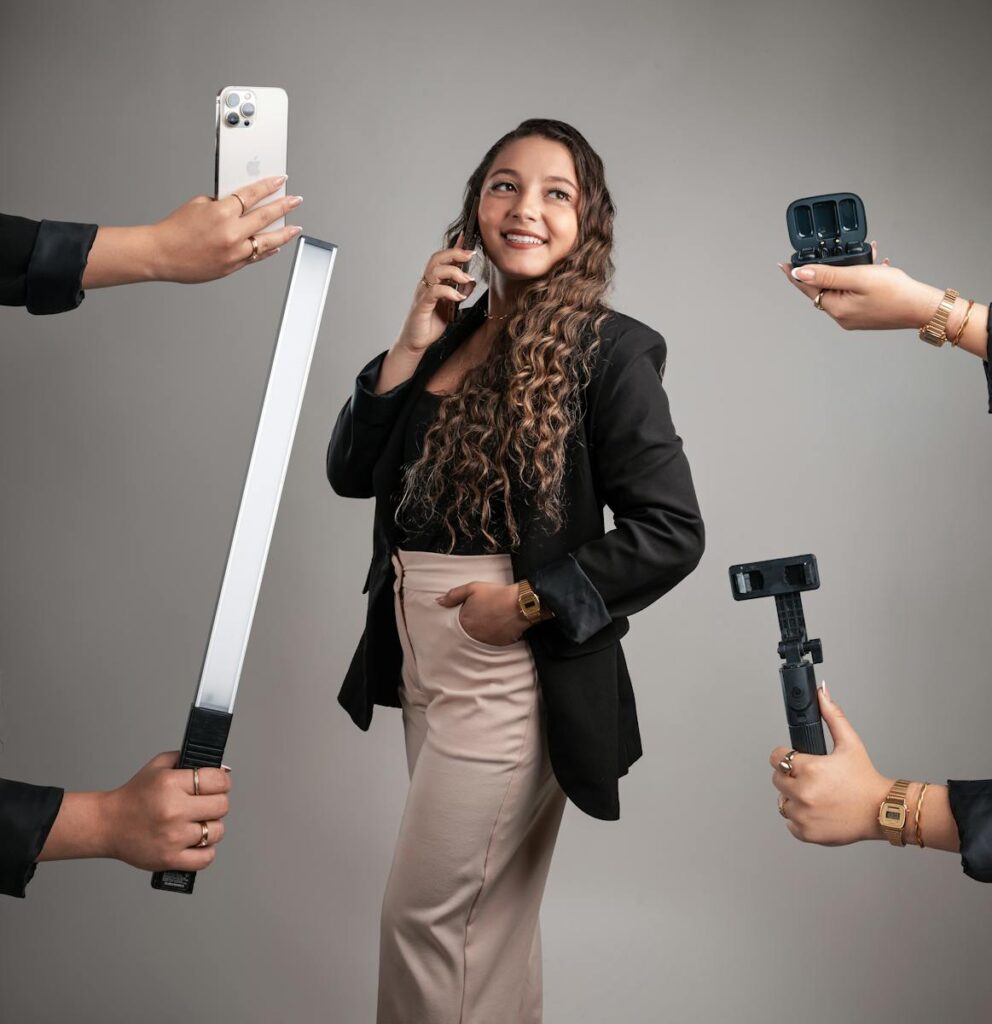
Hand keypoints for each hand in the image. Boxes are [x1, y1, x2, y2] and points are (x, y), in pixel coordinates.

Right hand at [39, 751, 231, 871]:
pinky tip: (196, 842)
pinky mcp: (170, 859)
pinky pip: (206, 858)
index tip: (219, 784)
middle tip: (207, 804)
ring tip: (197, 823)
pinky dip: (206, 851)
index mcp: (171, 784)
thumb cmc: (134, 795)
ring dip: (211, 827)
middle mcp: (174, 810)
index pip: (218, 781)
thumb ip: (188, 760)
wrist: (107, 824)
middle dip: (218, 803)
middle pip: (222, 806)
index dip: (223, 781)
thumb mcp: (158, 766)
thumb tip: (222, 769)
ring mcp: (173, 837)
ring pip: (216, 832)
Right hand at [81, 176, 302, 287]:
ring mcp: (234, 252)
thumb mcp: (198, 205)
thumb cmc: (175, 230)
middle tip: (296, 201)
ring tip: (295, 227)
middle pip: (265, 216)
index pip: (252, 194)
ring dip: (284, 233)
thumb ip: (221, 203)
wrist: (161, 254)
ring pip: (267, 241)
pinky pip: (256, 256)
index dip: (269, 186)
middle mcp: (231, 233)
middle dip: (284, 206)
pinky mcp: (233, 266)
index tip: (281, 180)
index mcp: (222, 212)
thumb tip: (239, 206)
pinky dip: (268, 250)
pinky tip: (276, 245)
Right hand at [395, 233, 478, 354]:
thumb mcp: (451, 306)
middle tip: (470, 254)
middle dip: (455, 253)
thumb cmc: (431, 322)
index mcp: (433, 281)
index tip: (467, 236)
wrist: (416, 341)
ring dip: (454, 272)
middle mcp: (426, 283)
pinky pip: (434, 291)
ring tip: (467, 279)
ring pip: (435, 271)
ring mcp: (423, 293)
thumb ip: (460, 292)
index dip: (454, 247)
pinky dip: (448, 291)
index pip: (443, 259)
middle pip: (437, 259)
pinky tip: (458, 296)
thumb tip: (472, 281)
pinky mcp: (422, 305)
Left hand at [436, 581, 525, 645]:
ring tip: (494, 618)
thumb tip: (439, 601)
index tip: (475, 609)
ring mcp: (486, 640)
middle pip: (469, 630)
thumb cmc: (497, 594)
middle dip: (475, 622)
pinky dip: (495, 634)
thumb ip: (453, 595)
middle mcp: (473, 634)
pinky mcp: (499, 644)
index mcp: (464, 621)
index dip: (467, 613)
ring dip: (484, 629)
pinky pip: (493, 641)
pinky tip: (501, 624)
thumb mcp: (472, 588)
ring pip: (481, 636)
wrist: (521, 603)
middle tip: (486, 613)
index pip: (458, 621)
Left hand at [769, 685, 891, 845]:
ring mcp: (803, 815)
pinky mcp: (806, 833)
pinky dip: (800, 818)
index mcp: (809, 769)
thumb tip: (822, 693)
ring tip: (815, 795)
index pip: (776, 757)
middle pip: (777, 779)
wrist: (882, 811)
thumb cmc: (865, 778)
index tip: (796, 760)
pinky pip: (790, 823)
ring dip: (794, 798)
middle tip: (810, 778)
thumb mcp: (850, 743)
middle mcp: (803, 793)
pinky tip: (817, 811)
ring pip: (782, 802)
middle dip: (790, 777)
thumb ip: (832, 716)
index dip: (785, 756)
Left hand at [778, 241, 941, 331]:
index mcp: (836, 308)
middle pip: (824, 288)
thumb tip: (799, 273)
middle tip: (834, 252)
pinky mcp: (866, 314)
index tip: (783, 264)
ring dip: (850, 270)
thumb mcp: (858, 276)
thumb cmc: (896, 293)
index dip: (794, 274)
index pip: (807, 289)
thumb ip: (827, 275)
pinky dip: (861, 278)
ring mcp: (854, 317)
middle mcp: (842, 316)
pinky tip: (875, 267)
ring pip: (843, 288)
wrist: (924, 308)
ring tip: (866, 256)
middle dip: (830, 267)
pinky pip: (855, 293)